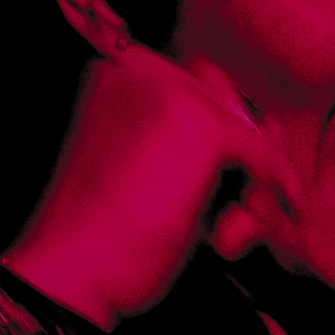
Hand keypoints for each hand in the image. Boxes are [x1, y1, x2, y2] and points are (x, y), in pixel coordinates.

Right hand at [1, 0, 299, 330]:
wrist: (71, 267)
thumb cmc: (100, 239)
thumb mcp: (139, 172)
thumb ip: (180, 143)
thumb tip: (256, 134)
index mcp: (121, 71)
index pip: (200, 90)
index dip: (219, 145)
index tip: (223, 195)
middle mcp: (146, 67)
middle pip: (229, 104)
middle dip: (240, 160)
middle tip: (228, 221)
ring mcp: (174, 92)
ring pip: (250, 132)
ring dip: (252, 185)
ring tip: (222, 234)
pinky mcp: (202, 128)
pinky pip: (263, 156)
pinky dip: (264, 197)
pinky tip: (233, 236)